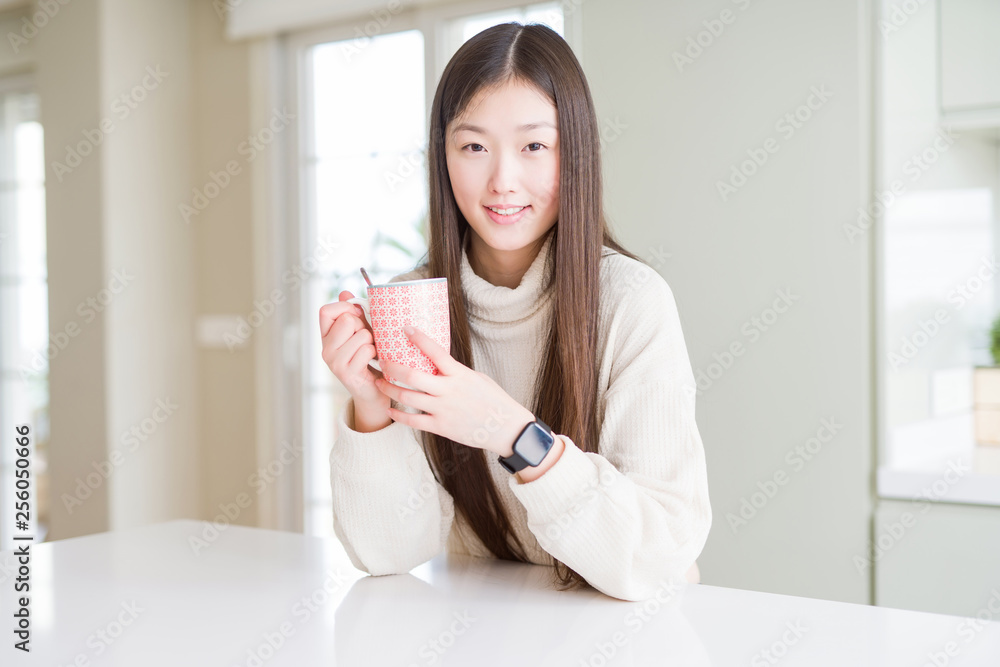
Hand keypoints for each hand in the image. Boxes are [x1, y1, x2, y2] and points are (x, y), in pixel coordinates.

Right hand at [319, 291, 387, 408]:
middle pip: (347, 320)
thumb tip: (344, 293)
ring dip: (372, 342)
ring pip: (361, 334)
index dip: (344, 308)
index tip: (357, 315)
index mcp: (326, 336)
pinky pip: (367, 349)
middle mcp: (325, 349)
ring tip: (371, 353)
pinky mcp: (346, 372)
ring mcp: (334, 362)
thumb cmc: (370, 357)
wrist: (374, 391)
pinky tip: (372, 362)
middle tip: (366, 340)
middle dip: (363, 326)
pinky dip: (375, 353)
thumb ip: (354, 313)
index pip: (325, 311)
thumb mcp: (361, 332)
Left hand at [374, 326, 533, 457]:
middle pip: (412, 376)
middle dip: (393, 367)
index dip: (419, 338)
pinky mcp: (441, 427)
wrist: (506, 427)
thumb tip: (436, 364)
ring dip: (389, 389)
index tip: (406, 328)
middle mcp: (449, 391)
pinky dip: (398, 415)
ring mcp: (443, 410)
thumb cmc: (494, 400)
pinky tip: (390, 409)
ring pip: (407, 398)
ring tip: (380, 383)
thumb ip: (455, 372)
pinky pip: (413, 421)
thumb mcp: (477, 378)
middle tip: (382, 360)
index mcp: (459, 375)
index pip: (436, 351)